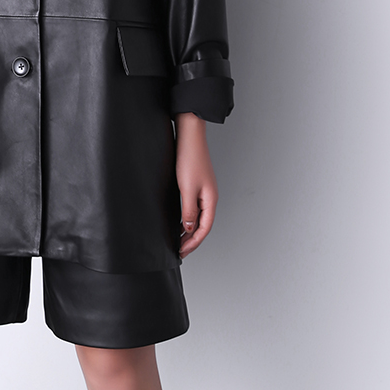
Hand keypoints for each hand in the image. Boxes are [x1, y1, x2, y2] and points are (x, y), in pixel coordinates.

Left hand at [174, 113, 217, 256]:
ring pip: (198, 216)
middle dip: (192, 240)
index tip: (183, 252)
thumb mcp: (187, 188)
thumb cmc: (190, 159)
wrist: (189, 137)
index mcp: (210, 200)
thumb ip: (189, 210)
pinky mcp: (197, 184)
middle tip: (179, 251)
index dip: (194, 242)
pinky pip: (194, 207)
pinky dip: (187, 217)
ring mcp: (204, 191)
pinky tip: (179, 221)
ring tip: (178, 240)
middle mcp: (210, 197)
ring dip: (189, 230)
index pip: (204, 228)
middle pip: (203, 224)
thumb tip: (189, 228)